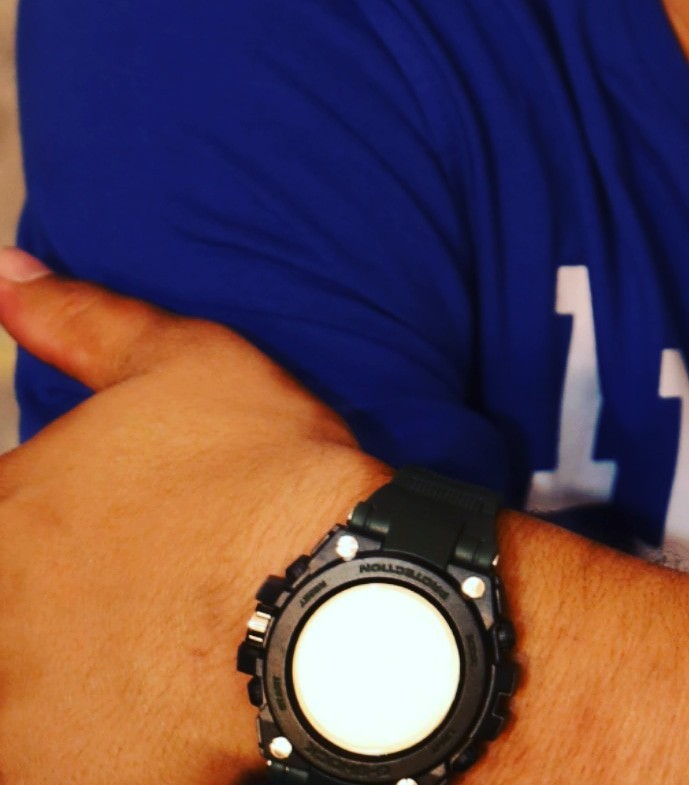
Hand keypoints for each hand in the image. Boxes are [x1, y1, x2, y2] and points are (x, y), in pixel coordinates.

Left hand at [0, 249, 386, 784]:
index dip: (43, 524)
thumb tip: (4, 275)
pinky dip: (90, 745)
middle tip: (146, 595)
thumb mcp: (182, 362)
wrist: (334, 592)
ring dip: (63, 673)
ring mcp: (18, 702)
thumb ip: (80, 320)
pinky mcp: (60, 774)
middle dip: (55, 602)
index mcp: (8, 504)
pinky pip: (53, 760)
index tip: (105, 541)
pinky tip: (153, 715)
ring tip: (151, 656)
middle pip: (10, 603)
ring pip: (22, 685)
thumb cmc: (262, 469)